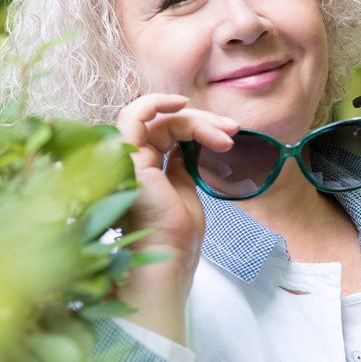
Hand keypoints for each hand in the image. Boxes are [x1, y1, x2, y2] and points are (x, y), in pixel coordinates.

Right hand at [113, 93, 239, 343]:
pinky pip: (134, 116)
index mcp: (144, 170)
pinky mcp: (127, 157)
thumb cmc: (176, 237)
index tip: (229, 135)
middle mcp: (131, 161)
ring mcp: (127, 158)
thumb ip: (182, 167)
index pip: (169, 134)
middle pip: (166, 124)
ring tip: (226, 134)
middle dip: (204, 121)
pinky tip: (183, 104)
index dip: (199, 127)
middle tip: (233, 130)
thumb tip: (189, 147)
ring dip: (197, 119)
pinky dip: (157, 102)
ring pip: (160, 120)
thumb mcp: (185, 192)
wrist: (169, 258)